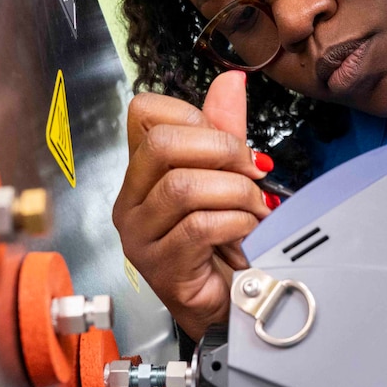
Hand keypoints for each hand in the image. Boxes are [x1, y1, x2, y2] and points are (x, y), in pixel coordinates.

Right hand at [112, 71, 271, 340]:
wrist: (237, 307)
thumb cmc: (228, 246)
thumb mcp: (229, 178)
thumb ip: (225, 130)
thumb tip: (232, 80)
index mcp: (144, 172)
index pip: (144, 113)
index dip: (194, 117)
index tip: (228, 143)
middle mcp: (132, 201)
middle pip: (161, 144)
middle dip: (221, 150)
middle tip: (252, 172)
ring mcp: (140, 236)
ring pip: (183, 187)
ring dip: (235, 193)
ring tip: (255, 210)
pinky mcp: (160, 267)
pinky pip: (198, 227)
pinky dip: (235, 223)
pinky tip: (248, 233)